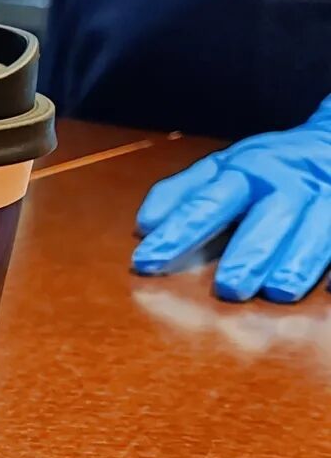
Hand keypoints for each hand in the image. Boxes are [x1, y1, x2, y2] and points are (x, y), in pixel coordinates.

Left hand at [133, 95, 330, 302]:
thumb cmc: (266, 167)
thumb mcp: (222, 168)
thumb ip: (182, 193)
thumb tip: (144, 225)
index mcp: (247, 171)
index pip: (208, 202)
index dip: (178, 231)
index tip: (146, 261)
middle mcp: (289, 184)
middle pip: (271, 215)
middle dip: (251, 251)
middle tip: (230, 287)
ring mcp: (329, 198)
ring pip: (320, 229)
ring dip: (300, 260)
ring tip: (279, 291)